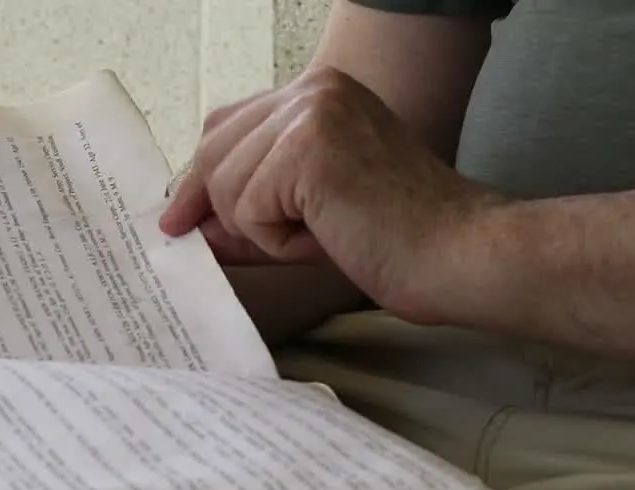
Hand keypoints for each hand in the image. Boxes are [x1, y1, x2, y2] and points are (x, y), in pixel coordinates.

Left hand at [160, 66, 505, 324]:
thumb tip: (181, 220)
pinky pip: (247, 209)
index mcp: (319, 92)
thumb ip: (246, 208)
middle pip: (212, 151)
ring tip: (320, 235)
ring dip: (260, 231)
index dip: (200, 180)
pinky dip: (276, 242)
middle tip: (266, 247)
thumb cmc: (391, 240)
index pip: (225, 127)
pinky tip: (325, 238)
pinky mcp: (308, 147)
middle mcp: (314, 88)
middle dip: (221, 211)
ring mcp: (311, 112)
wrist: (453, 255)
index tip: (181, 220)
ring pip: (224, 185)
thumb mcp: (303, 213)